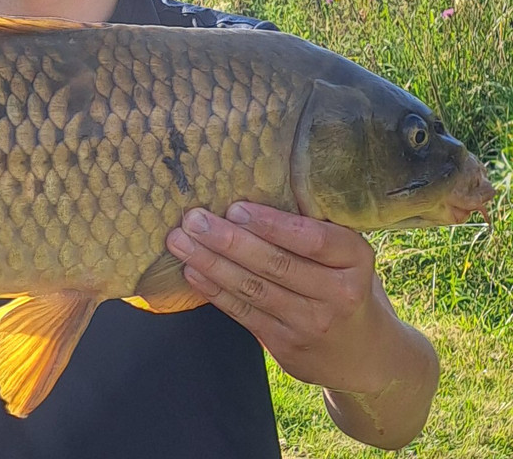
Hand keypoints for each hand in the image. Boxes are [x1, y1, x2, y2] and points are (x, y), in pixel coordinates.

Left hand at [164, 202, 397, 393]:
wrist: (364, 355)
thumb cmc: (344, 283)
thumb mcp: (346, 255)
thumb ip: (312, 229)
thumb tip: (251, 187)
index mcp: (355, 260)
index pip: (313, 240)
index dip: (271, 224)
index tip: (235, 208)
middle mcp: (337, 294)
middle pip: (275, 264)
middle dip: (228, 240)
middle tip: (193, 219)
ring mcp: (310, 323)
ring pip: (253, 289)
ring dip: (211, 263)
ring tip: (180, 241)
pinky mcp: (285, 345)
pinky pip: (243, 313)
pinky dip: (214, 291)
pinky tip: (192, 271)